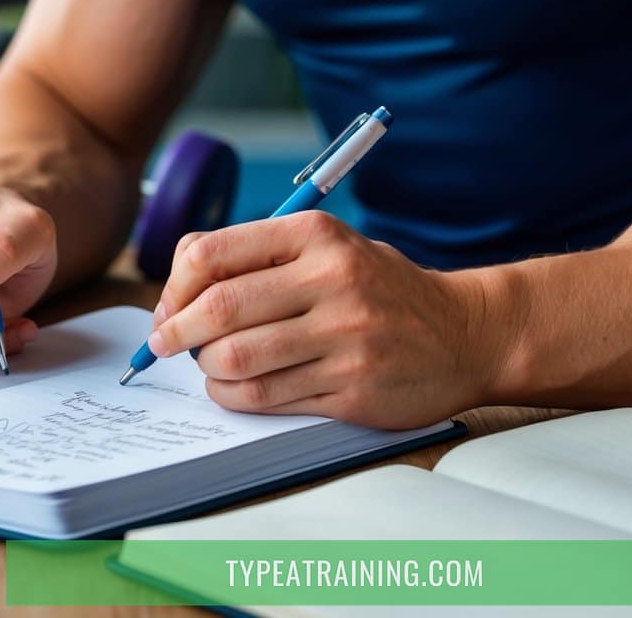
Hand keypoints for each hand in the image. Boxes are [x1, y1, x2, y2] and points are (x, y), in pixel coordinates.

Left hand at [148, 211, 501, 428]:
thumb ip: (261, 258)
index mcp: (316, 234)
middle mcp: (331, 280)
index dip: (173, 288)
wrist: (465, 333)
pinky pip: (266, 397)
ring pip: (236, 359)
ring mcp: (344, 337)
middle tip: (166, 344)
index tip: (167, 309)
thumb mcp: (329, 247)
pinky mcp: (352, 387)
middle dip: (176, 333)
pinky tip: (237, 388)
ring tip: (212, 365)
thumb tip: (178, 293)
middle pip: (218, 309)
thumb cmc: (380, 288)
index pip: (210, 254)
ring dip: (207, 368)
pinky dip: (234, 396)